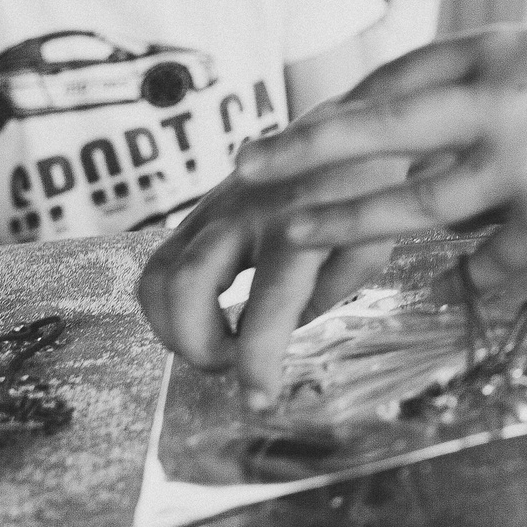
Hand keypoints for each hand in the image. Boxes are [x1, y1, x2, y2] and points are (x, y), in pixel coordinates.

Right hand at [136, 164, 398, 404]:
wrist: (349, 124)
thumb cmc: (368, 194)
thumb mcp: (367, 246)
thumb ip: (324, 295)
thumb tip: (274, 339)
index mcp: (298, 227)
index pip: (266, 308)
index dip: (255, 364)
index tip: (259, 402)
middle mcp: (244, 215)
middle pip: (185, 290)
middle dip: (198, 346)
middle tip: (233, 364)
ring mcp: (213, 210)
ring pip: (157, 280)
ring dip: (174, 330)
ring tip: (218, 345)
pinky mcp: (197, 211)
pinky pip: (157, 266)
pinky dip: (168, 306)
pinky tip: (206, 318)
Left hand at [143, 30, 526, 397]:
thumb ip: (466, 83)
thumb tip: (384, 117)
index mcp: (493, 52)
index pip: (389, 81)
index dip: (325, 114)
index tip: (268, 138)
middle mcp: (501, 101)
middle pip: (380, 131)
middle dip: (302, 154)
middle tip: (243, 173)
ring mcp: (526, 164)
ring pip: (415, 205)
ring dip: (346, 223)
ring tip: (293, 236)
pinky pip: (489, 256)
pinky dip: (478, 262)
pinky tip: (476, 267)